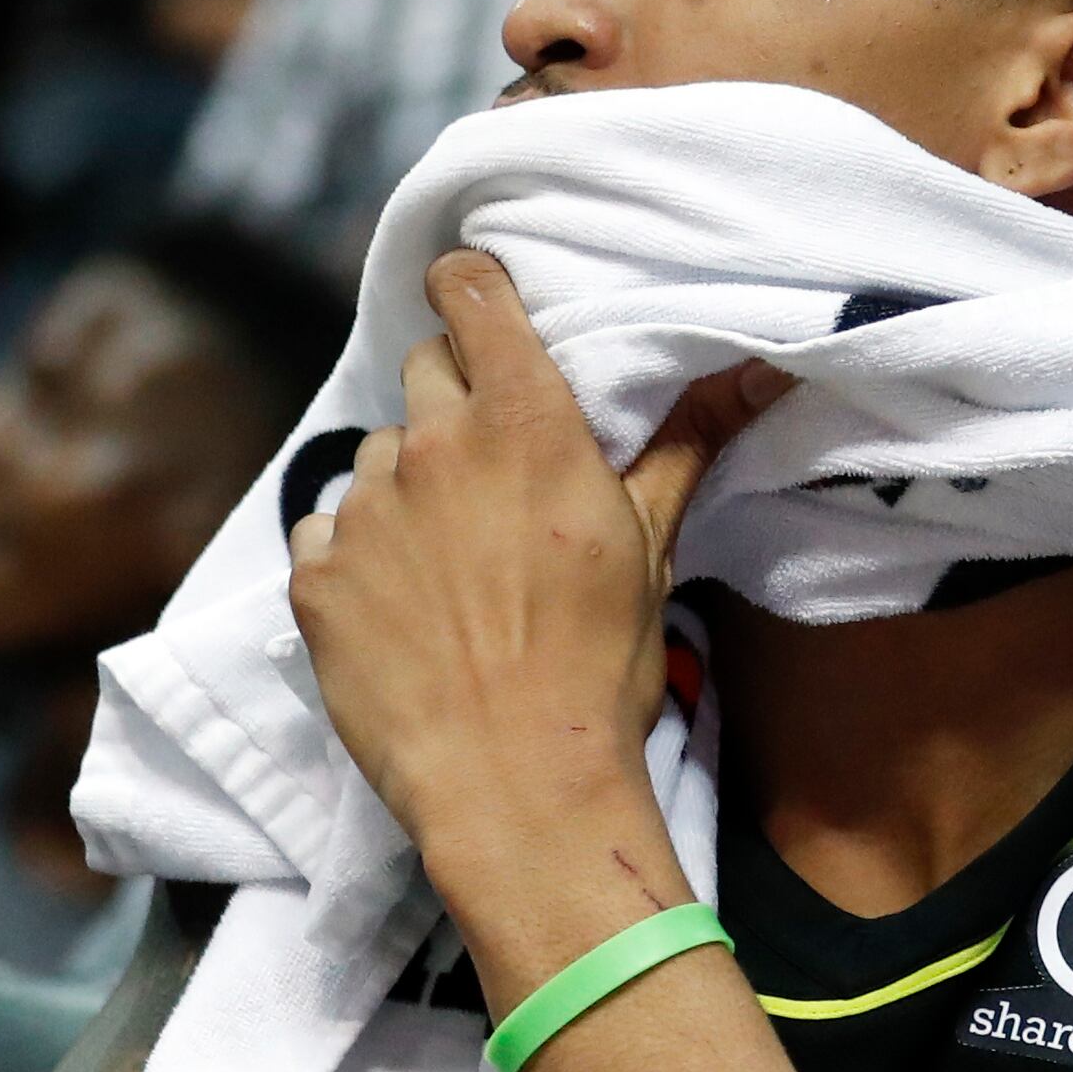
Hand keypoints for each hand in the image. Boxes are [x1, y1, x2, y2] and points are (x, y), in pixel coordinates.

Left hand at [288, 249, 787, 859]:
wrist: (514, 783)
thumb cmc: (599, 664)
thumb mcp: (653, 546)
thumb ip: (685, 441)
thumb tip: (759, 365)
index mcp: (522, 423)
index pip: (468, 291)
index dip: (471, 288)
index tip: (483, 310)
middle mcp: (430, 446)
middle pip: (424, 368)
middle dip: (456, 399)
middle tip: (495, 469)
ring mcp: (363, 510)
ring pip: (378, 453)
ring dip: (410, 484)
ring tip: (454, 560)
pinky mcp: (314, 575)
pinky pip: (329, 529)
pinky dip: (362, 551)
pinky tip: (407, 605)